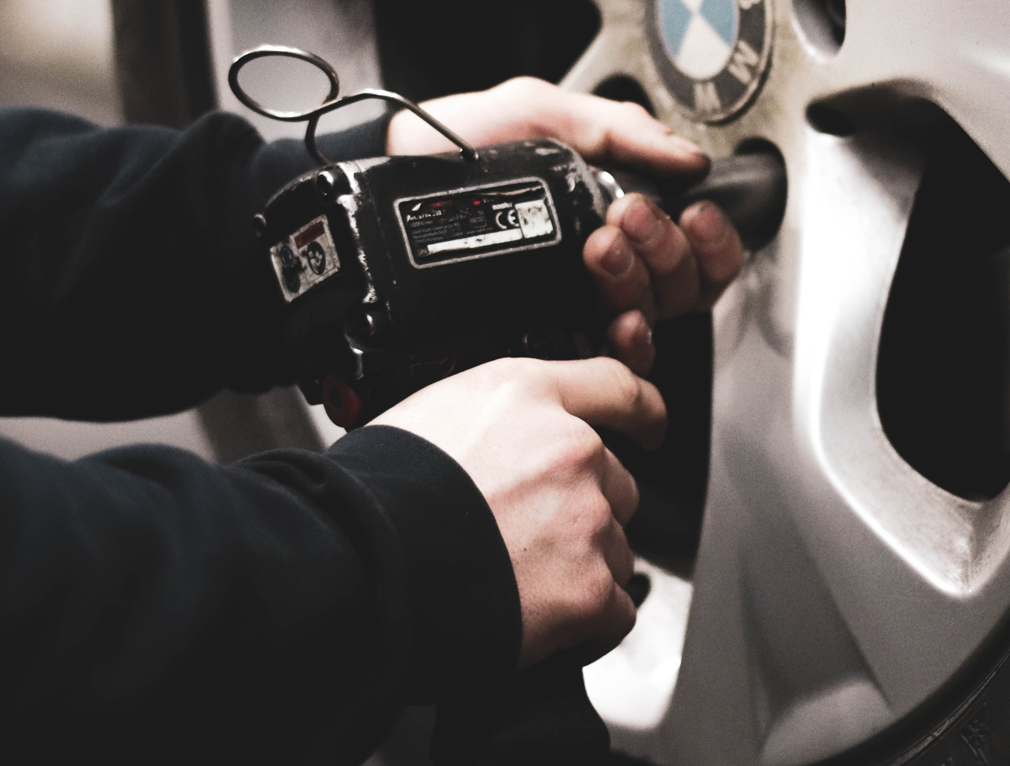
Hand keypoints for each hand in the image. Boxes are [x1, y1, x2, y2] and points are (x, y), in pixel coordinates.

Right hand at [370, 357, 664, 665]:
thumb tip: (498, 444)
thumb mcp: (428, 413)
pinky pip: (616, 610)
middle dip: (584, 510)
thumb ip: (489, 420)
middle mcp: (570, 448)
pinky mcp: (589, 589)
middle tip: (526, 538)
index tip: (650, 425)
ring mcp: (586, 520)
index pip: (616, 386)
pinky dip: (588, 624)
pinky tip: (543, 624)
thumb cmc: (373, 496)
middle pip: (615, 481)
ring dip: (583, 566)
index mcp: (527, 395)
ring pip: (617, 547)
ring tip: (518, 582)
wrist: (359, 567)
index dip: (641, 410)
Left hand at [388, 78, 745, 372]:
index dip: (711, 238)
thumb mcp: (544, 112)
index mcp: (615, 214)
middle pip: (682, 286)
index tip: (693, 212)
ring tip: (602, 244)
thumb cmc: (460, 141)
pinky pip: (611, 360)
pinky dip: (628, 339)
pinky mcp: (545, 335)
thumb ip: (621, 129)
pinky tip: (617, 317)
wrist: (393, 171)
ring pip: (653, 318)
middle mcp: (604, 267)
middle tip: (627, 213)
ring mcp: (577, 305)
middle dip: (666, 247)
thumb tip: (691, 158)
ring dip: (641, 280)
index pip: (694, 248)